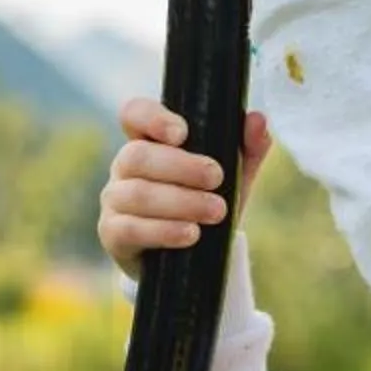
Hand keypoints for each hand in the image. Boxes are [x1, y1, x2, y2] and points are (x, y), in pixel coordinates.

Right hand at [98, 98, 271, 280]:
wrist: (192, 256)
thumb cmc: (206, 203)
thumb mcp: (233, 176)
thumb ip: (247, 147)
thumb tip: (257, 119)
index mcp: (149, 142)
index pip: (134, 114)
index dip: (152, 118)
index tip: (183, 133)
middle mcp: (125, 166)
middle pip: (137, 156)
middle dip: (181, 167)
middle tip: (217, 178)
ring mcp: (114, 200)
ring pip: (137, 194)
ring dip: (180, 202)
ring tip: (216, 211)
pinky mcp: (113, 234)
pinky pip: (131, 229)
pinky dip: (164, 231)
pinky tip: (191, 234)